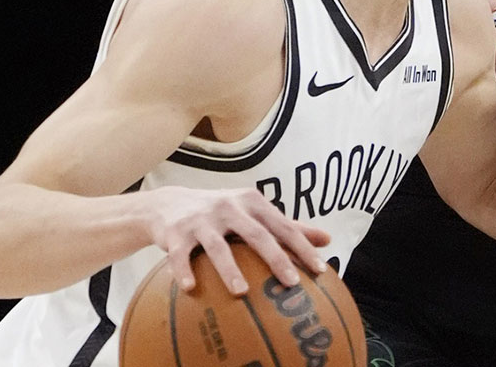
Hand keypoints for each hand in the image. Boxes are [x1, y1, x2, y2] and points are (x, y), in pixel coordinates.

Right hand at [143, 186, 330, 295]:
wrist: (168, 203)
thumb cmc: (221, 212)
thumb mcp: (254, 212)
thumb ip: (288, 226)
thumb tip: (328, 239)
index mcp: (252, 202)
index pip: (283, 226)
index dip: (302, 247)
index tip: (320, 270)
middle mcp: (228, 208)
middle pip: (256, 234)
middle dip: (276, 258)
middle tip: (292, 283)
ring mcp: (201, 220)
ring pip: (218, 246)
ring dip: (229, 269)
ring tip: (241, 292)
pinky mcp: (175, 234)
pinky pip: (179, 255)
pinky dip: (184, 271)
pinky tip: (190, 288)